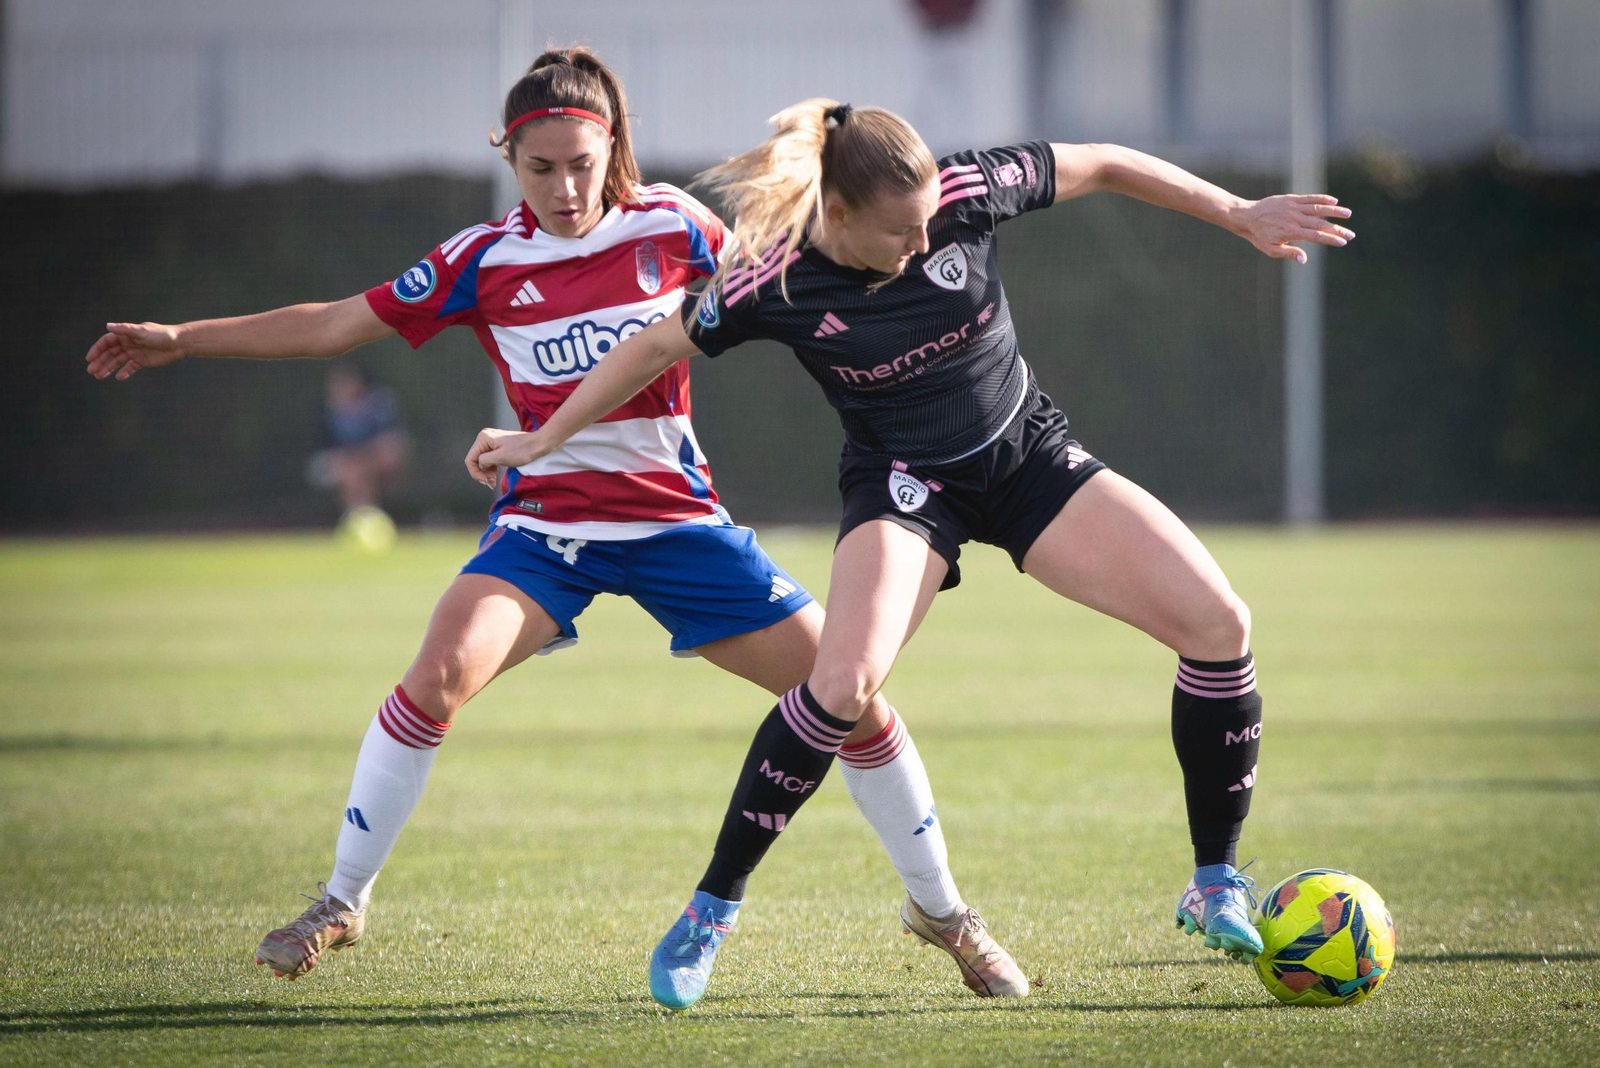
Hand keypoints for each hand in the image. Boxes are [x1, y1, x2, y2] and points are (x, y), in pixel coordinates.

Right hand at [85, 322, 186, 380]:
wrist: (179, 343)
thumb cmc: (161, 335)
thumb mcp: (142, 332)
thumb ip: (125, 330)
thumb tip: (108, 326)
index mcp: (126, 335)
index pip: (106, 342)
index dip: (97, 350)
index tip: (89, 359)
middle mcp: (128, 343)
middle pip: (109, 353)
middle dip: (100, 362)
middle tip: (91, 371)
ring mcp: (134, 353)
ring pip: (117, 361)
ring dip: (108, 368)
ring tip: (99, 377)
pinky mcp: (142, 361)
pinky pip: (130, 368)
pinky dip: (124, 372)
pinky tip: (118, 377)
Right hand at [464, 428, 546, 489]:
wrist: (538, 444)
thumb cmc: (522, 450)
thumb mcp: (500, 457)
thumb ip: (485, 461)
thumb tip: (480, 465)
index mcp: (483, 438)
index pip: (470, 459)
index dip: (476, 473)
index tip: (486, 481)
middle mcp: (485, 438)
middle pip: (475, 460)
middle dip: (482, 473)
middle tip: (491, 483)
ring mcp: (491, 442)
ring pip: (482, 461)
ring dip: (486, 472)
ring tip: (494, 480)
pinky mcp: (498, 446)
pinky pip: (489, 459)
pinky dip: (491, 468)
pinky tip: (497, 474)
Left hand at [1233, 195, 1353, 263]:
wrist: (1247, 217)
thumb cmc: (1259, 236)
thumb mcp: (1271, 249)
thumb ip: (1289, 253)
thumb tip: (1304, 260)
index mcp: (1291, 232)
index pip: (1316, 236)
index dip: (1331, 239)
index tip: (1343, 242)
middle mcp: (1295, 219)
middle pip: (1321, 224)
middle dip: (1337, 229)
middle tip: (1351, 234)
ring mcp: (1294, 207)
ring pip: (1318, 209)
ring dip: (1334, 211)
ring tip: (1348, 214)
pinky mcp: (1291, 199)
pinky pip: (1309, 198)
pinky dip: (1322, 199)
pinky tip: (1334, 201)